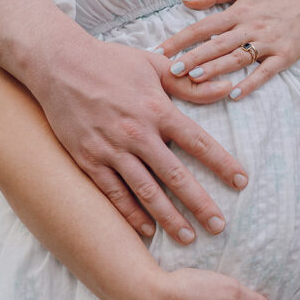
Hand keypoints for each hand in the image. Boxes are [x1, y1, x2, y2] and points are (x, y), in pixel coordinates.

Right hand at [29, 39, 245, 242]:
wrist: (58, 64)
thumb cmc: (109, 61)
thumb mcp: (153, 65)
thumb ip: (189, 84)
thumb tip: (225, 89)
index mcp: (158, 109)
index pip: (198, 142)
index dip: (222, 164)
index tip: (241, 182)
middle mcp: (137, 133)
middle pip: (176, 176)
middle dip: (200, 204)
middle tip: (219, 226)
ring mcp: (111, 149)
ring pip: (146, 191)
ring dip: (168, 217)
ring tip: (188, 237)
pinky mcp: (89, 159)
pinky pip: (113, 193)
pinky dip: (131, 214)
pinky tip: (147, 231)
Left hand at [155, 0, 299, 99]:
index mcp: (238, 11)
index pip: (204, 25)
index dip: (181, 38)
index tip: (160, 50)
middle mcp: (251, 26)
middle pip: (218, 44)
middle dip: (194, 56)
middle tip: (173, 69)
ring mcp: (268, 43)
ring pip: (238, 58)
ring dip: (217, 69)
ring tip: (196, 78)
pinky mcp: (284, 56)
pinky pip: (266, 72)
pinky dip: (252, 83)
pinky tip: (236, 94)